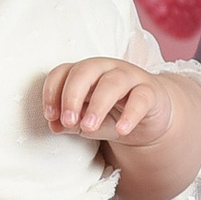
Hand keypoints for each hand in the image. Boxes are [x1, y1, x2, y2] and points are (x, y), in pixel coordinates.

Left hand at [43, 57, 172, 144]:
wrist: (148, 120)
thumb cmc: (111, 115)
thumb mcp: (85, 122)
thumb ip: (69, 123)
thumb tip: (54, 125)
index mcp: (84, 73)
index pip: (62, 72)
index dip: (52, 91)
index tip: (50, 116)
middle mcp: (105, 69)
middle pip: (85, 71)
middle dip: (72, 96)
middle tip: (67, 121)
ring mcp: (129, 77)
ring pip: (112, 82)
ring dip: (97, 105)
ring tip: (89, 127)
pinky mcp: (150, 91)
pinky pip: (141, 98)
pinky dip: (130, 114)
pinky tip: (121, 130)